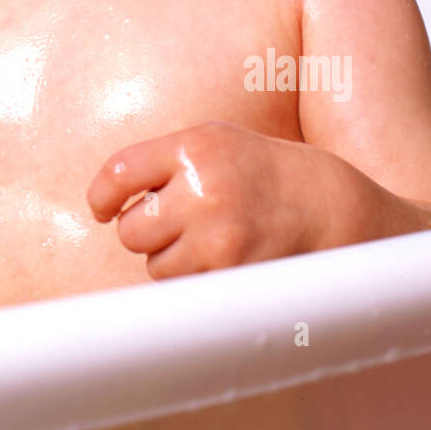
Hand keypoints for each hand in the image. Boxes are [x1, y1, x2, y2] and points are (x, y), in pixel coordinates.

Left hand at [87, 120, 354, 278]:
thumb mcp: (215, 141)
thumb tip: (103, 200)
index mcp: (195, 148)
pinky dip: (198, 278)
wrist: (330, 206)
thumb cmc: (260, 171)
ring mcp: (219, 235)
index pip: (119, 173)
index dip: (101, 196)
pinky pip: (186, 288)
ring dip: (174, 257)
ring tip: (212, 235)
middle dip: (145, 230)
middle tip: (176, 221)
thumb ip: (161, 161)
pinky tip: (227, 256)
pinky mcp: (234, 274)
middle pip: (130, 230)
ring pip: (156, 265)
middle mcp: (203, 189)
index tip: (101, 208)